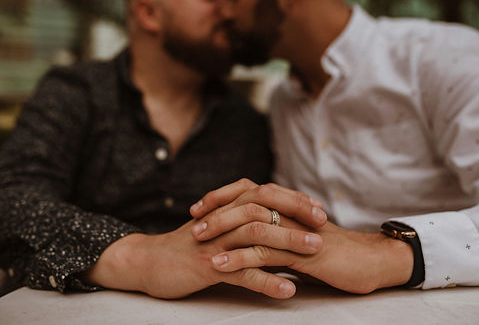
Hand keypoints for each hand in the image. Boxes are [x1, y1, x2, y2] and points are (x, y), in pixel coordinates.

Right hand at [80, 214, 322, 298]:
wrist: (148, 261)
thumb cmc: (186, 246)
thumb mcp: (213, 227)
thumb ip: (237, 220)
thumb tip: (270, 221)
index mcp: (225, 209)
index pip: (263, 194)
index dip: (292, 199)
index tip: (318, 208)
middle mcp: (221, 220)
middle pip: (263, 207)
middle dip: (296, 212)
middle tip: (324, 223)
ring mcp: (215, 242)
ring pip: (256, 236)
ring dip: (288, 241)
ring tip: (316, 250)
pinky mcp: (207, 266)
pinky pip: (241, 273)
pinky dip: (267, 281)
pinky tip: (288, 290)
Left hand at [189, 179, 413, 293]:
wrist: (371, 261)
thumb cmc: (336, 251)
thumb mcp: (302, 238)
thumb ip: (279, 234)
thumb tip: (253, 237)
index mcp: (288, 208)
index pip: (248, 192)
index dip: (221, 197)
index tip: (199, 206)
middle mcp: (290, 213)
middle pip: (246, 202)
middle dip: (216, 211)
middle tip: (192, 222)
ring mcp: (295, 232)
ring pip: (251, 224)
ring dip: (222, 232)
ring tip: (198, 242)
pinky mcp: (302, 253)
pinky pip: (264, 253)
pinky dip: (239, 258)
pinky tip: (220, 265)